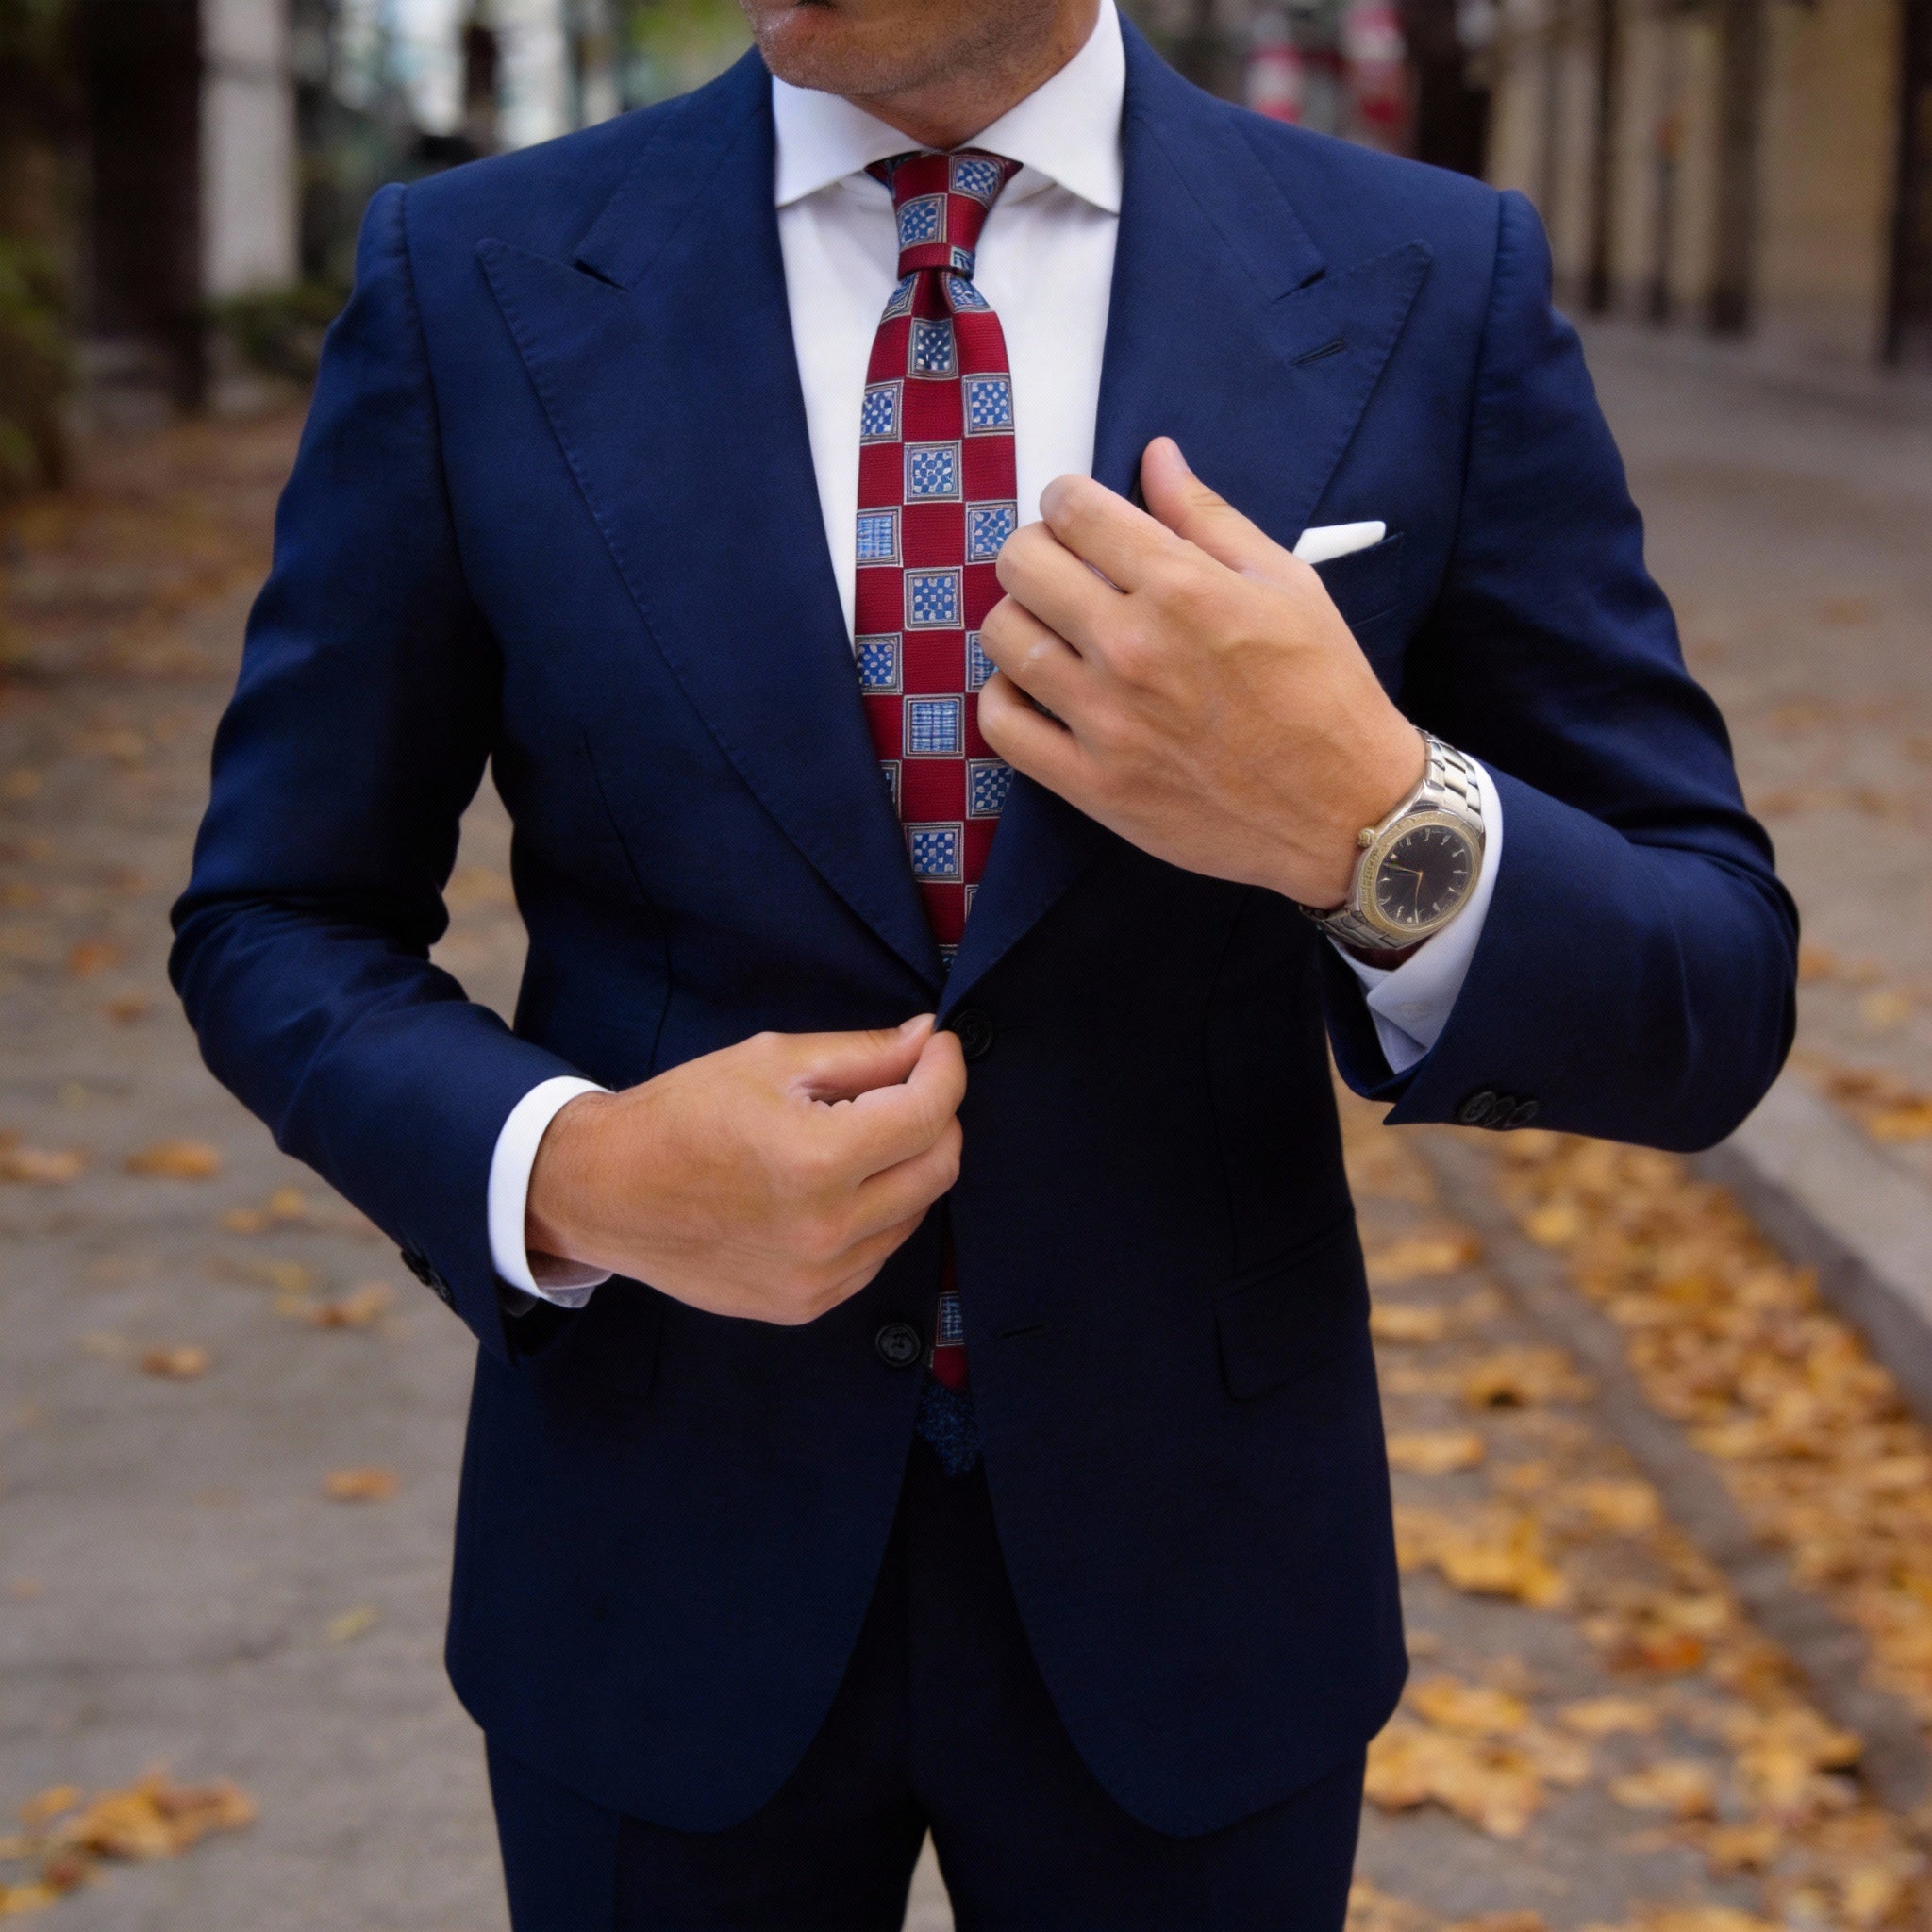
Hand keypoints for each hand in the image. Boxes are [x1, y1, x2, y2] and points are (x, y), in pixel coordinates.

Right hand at [525, 1017, 965, 1324]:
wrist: (605, 1193)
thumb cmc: (681, 1115)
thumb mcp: (770, 1061)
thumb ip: (862, 1053)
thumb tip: (928, 1039)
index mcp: (818, 1160)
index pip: (930, 1114)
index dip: (946, 1070)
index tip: (938, 1048)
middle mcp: (827, 1229)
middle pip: (939, 1167)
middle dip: (937, 1116)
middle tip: (906, 1085)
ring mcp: (819, 1277)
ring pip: (916, 1213)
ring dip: (907, 1166)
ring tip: (857, 1135)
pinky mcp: (806, 1304)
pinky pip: (877, 1252)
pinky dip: (877, 1212)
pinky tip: (835, 1185)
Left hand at [977, 437, 1423, 908]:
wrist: (1345, 810)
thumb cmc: (1325, 693)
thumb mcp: (1286, 584)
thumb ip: (1209, 518)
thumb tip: (1156, 457)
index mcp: (1183, 589)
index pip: (1073, 510)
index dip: (1066, 499)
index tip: (1077, 514)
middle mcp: (1133, 649)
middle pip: (1022, 564)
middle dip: (1037, 549)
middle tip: (1063, 568)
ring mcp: (1106, 721)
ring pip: (1003, 637)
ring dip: (1020, 618)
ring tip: (1054, 628)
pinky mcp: (1092, 784)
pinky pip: (1002, 724)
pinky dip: (1006, 696)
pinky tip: (1037, 687)